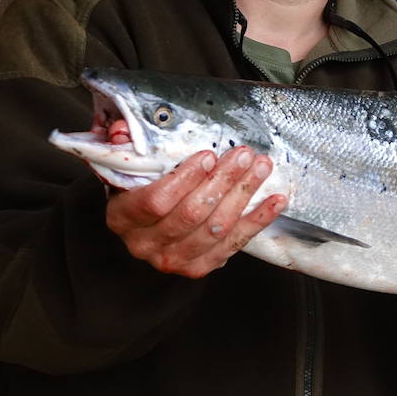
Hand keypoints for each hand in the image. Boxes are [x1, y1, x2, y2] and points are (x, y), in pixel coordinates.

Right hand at [106, 146, 283, 278]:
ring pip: (216, 229)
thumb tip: (121, 129)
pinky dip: (258, 220)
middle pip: (191, 214)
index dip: (185, 178)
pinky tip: (276, 201)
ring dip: (243, 195)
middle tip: (243, 155)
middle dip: (222, 181)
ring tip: (261, 168)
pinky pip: (234, 244)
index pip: (155, 202)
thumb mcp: (125, 164)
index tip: (209, 155)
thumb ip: (120, 144)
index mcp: (123, 218)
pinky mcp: (199, 267)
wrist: (144, 225)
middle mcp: (145, 245)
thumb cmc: (137, 188)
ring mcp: (173, 260)